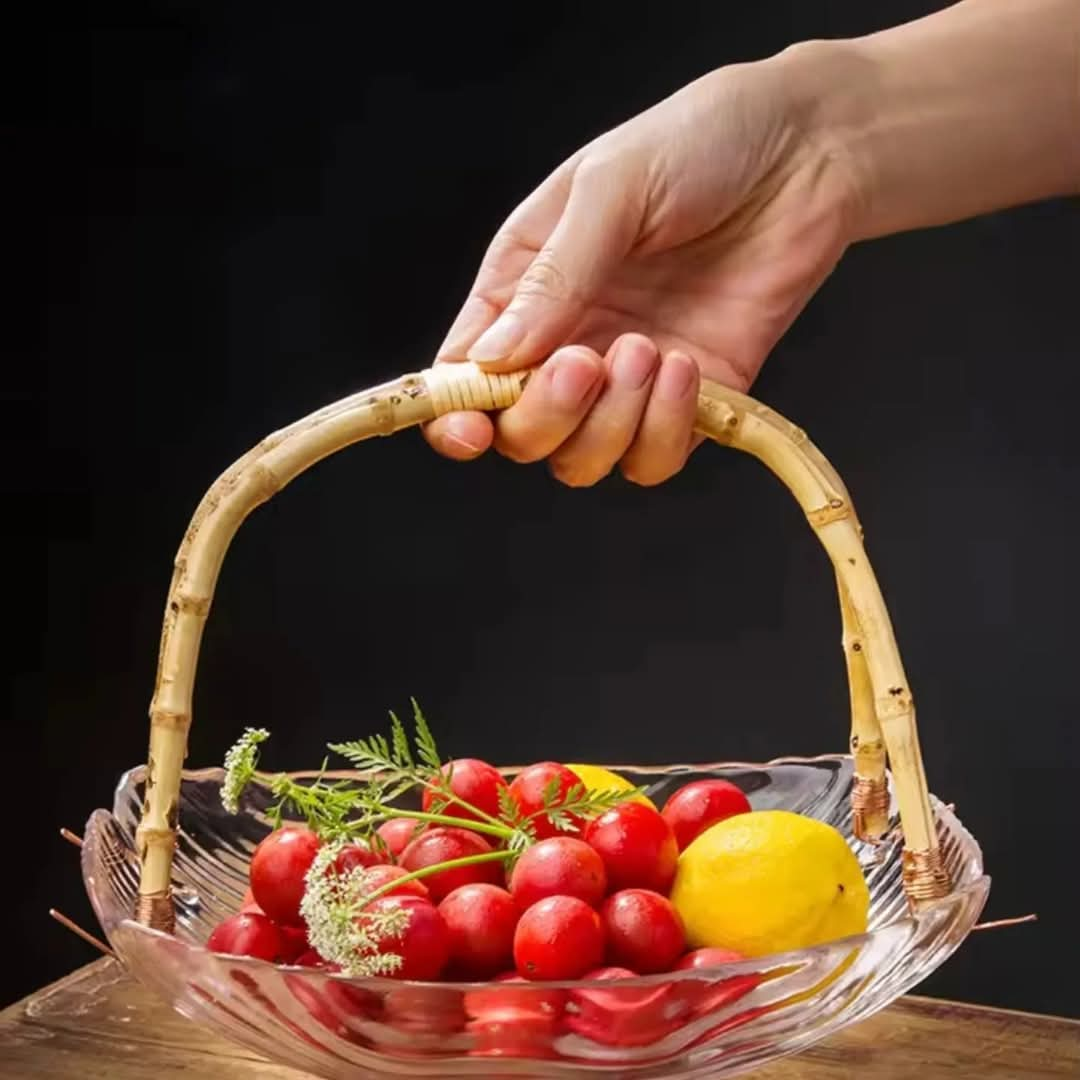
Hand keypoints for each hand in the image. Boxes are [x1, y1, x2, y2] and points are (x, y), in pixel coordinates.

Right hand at [423, 45, 860, 485]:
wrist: (808, 154)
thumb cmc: (701, 142)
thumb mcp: (610, 187)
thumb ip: (552, 277)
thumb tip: (490, 357)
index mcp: (524, 288)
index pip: (465, 373)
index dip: (455, 415)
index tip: (467, 428)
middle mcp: (568, 342)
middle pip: (521, 432)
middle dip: (546, 416)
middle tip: (587, 361)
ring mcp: (628, 380)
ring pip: (583, 459)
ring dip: (609, 423)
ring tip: (650, 349)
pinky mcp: (691, 401)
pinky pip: (654, 457)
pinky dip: (664, 431)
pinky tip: (685, 367)